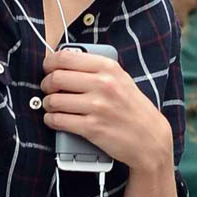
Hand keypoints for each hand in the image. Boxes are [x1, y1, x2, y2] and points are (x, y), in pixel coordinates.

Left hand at [41, 47, 173, 172]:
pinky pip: (59, 121)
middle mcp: (102, 84)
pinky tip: (53, 119)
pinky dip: (51, 120)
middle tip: (46, 89)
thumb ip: (97, 70)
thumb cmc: (133, 109)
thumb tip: (66, 64)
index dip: (49, 63)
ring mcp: (97, 107)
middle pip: (56, 78)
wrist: (150, 138)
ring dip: (46, 104)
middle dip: (46, 84)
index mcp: (108, 68)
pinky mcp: (91, 128)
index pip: (66, 58)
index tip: (47, 68)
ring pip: (54, 101)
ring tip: (50, 106)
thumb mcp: (121, 79)